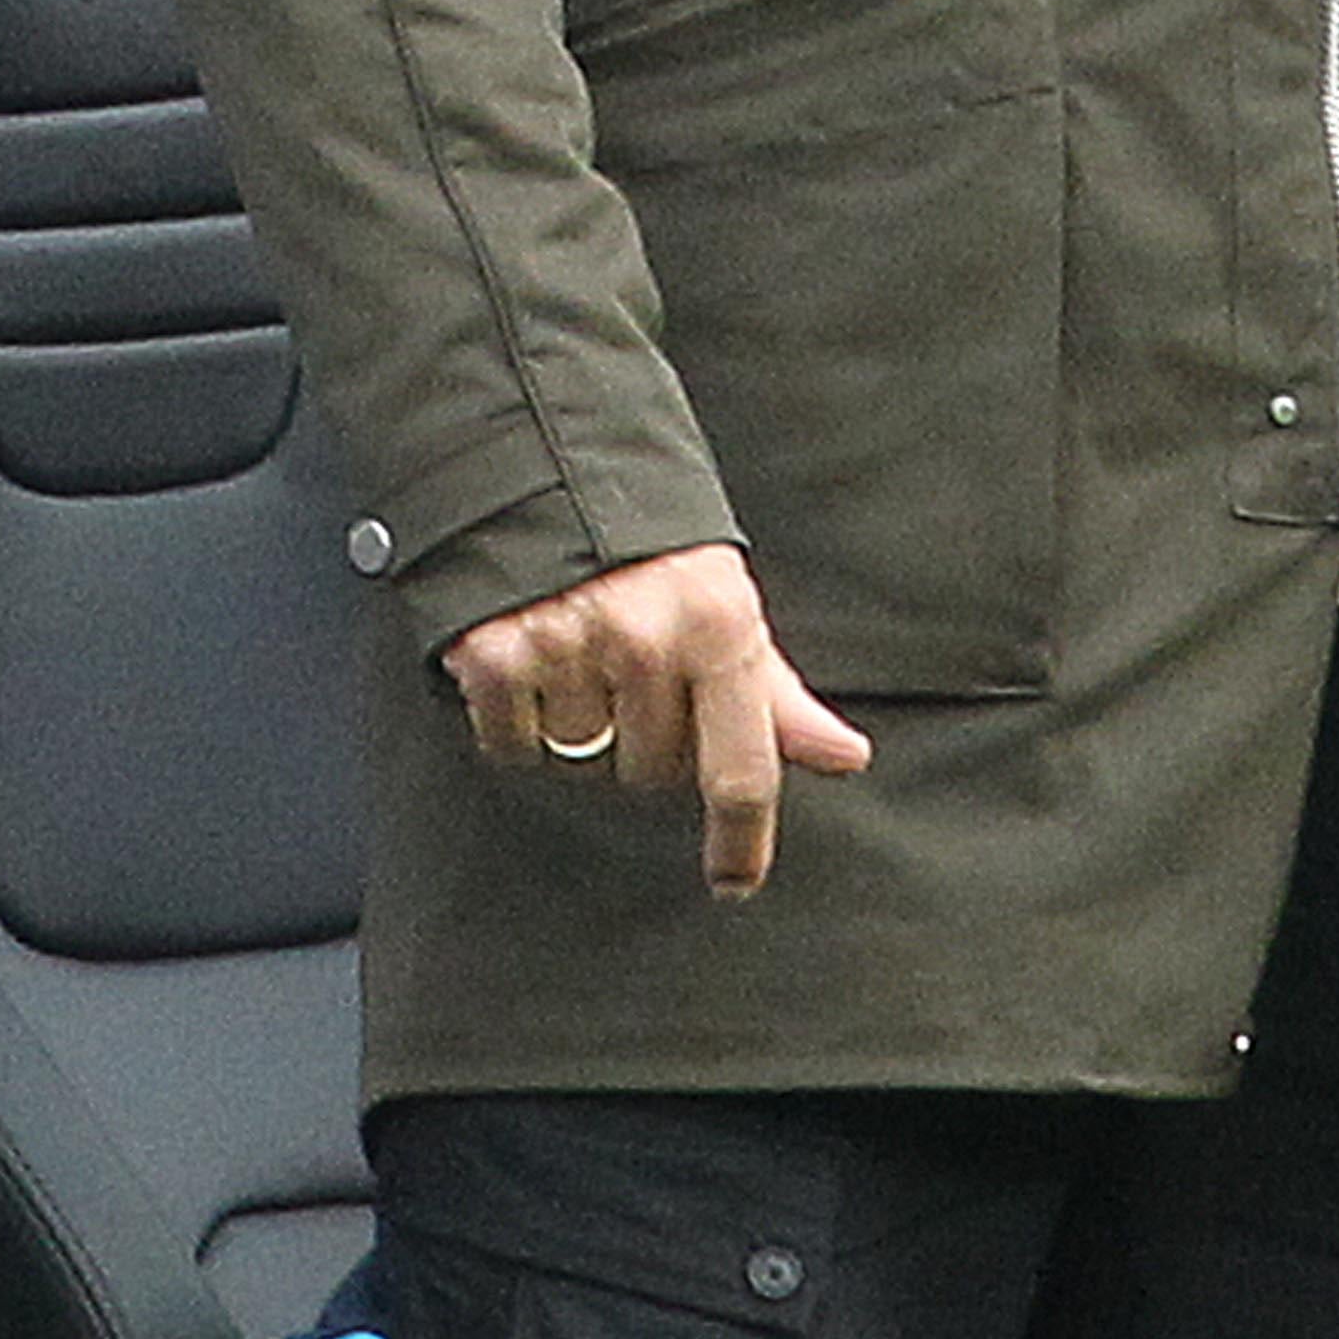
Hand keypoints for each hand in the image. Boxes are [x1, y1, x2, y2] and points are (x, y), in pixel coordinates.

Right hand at [445, 539, 872, 902]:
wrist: (540, 458)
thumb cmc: (646, 540)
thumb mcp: (725, 602)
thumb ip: (778, 693)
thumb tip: (846, 756)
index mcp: (718, 625)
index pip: (740, 765)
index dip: (741, 837)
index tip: (735, 881)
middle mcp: (645, 638)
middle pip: (652, 769)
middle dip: (645, 738)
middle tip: (630, 674)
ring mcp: (566, 646)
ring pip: (583, 758)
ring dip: (580, 724)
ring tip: (578, 653)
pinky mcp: (493, 655)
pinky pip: (514, 744)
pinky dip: (518, 721)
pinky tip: (530, 662)